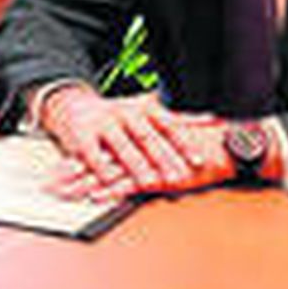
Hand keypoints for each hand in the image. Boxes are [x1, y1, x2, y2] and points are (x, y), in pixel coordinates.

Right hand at [38, 87, 196, 201]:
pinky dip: (101, 169)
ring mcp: (104, 123)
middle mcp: (126, 114)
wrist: (75, 105)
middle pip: (148, 138)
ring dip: (136, 166)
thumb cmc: (119, 114)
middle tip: (178, 177)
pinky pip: (93, 154)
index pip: (169, 127)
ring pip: (123, 146)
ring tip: (149, 182)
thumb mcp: (150, 111)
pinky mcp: (83, 135)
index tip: (199, 160)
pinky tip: (109, 182)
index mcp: (145, 109)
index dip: (184, 144)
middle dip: (164, 159)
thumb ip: (180, 119)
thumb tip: (212, 119)